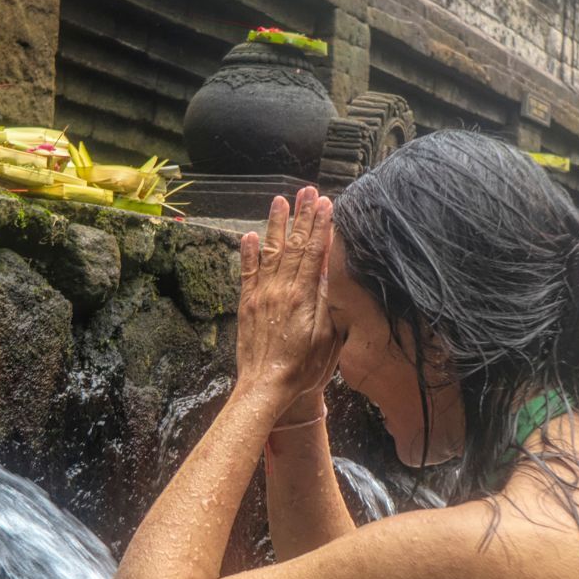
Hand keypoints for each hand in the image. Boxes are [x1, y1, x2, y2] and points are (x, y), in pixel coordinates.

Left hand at [237, 186, 342, 412]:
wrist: (266, 388)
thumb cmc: (304, 369)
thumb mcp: (328, 338)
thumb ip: (328, 302)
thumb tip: (330, 270)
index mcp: (303, 296)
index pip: (315, 252)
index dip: (322, 225)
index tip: (327, 203)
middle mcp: (280, 289)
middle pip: (295, 245)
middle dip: (303, 216)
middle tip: (309, 191)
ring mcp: (261, 295)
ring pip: (271, 251)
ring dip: (277, 225)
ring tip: (281, 200)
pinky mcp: (247, 305)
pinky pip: (248, 272)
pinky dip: (249, 252)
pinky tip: (250, 235)